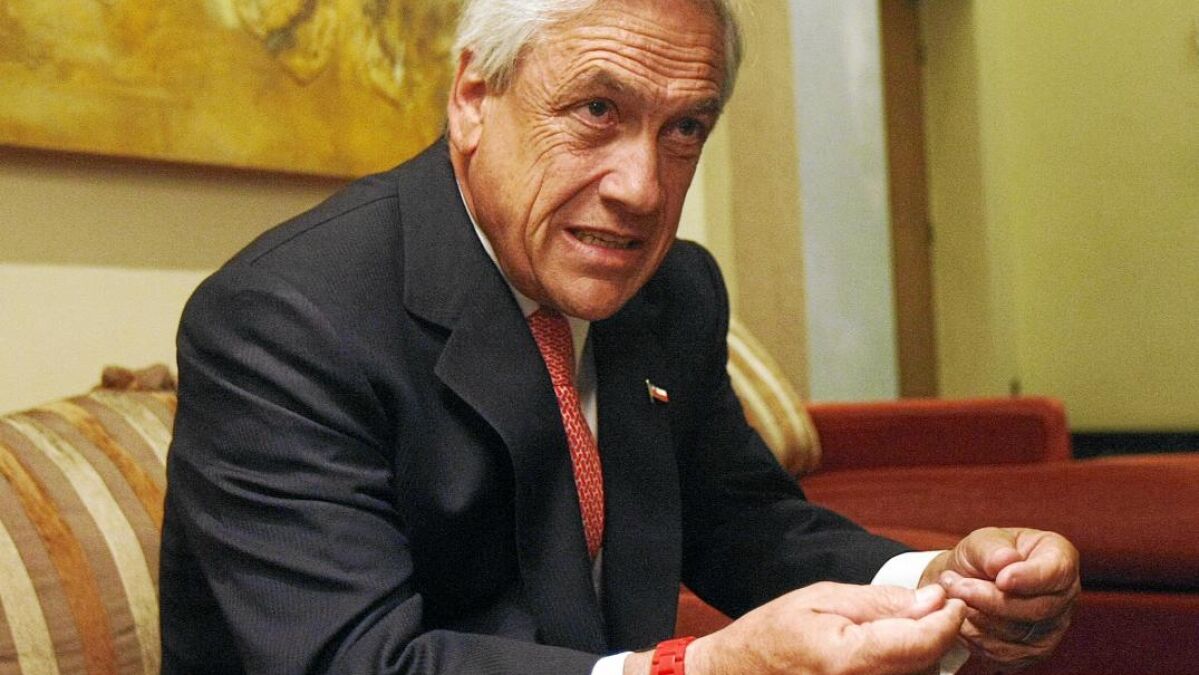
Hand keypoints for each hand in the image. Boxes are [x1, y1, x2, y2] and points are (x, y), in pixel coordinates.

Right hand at [625, 582, 966, 674]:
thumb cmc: (771, 637)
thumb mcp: (821, 600)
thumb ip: (880, 603)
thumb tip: (933, 600)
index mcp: (848, 659)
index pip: (924, 643)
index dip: (948, 619)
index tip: (952, 599)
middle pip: (929, 664)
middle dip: (936, 634)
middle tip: (929, 608)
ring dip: (921, 655)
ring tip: (901, 630)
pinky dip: (903, 669)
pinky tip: (886, 653)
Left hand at [925, 527, 1079, 669]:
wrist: (968, 579)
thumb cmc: (982, 555)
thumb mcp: (983, 540)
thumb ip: (992, 549)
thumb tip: (1003, 561)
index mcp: (1059, 559)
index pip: (1055, 573)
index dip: (1029, 578)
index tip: (1001, 579)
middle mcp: (1063, 597)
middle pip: (1035, 609)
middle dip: (990, 599)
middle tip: (956, 585)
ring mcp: (1050, 629)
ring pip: (1016, 634)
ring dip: (976, 615)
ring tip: (952, 593)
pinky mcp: (1029, 653)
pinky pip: (1002, 652)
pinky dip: (975, 635)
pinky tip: (959, 615)